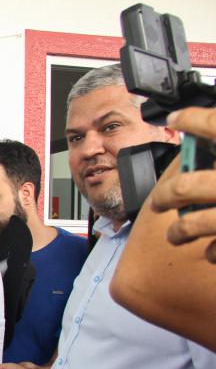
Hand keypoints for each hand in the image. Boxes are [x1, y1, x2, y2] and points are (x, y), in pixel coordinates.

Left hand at [149, 108, 215, 261]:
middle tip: (158, 202)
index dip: (193, 120)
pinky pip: (215, 248)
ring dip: (179, 230)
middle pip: (184, 188)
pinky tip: (208, 249)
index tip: (175, 118)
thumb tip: (206, 135)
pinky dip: (210, 250)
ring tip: (177, 233)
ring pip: (191, 224)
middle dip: (165, 197)